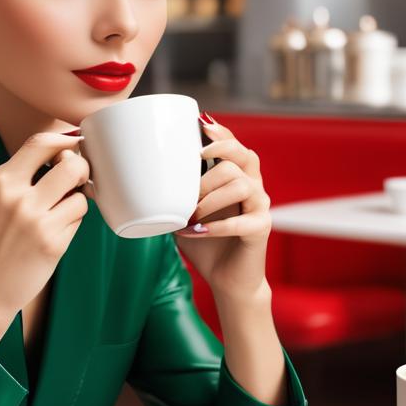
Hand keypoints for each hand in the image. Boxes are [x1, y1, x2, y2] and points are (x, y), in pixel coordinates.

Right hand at [0, 133, 89, 346]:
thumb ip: (26, 176)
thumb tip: (69, 154)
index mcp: (0, 180)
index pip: (41, 141)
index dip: (66, 140)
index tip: (75, 146)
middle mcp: (16, 196)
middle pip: (71, 163)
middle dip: (81, 170)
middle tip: (75, 183)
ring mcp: (35, 220)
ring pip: (81, 194)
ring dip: (78, 202)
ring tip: (59, 214)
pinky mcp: (51, 243)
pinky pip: (79, 219)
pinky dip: (73, 223)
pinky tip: (55, 234)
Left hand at [173, 116, 271, 298]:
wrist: (227, 279)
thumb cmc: (206, 243)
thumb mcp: (186, 213)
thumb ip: (176, 195)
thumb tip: (143, 179)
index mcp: (238, 177)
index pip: (235, 146)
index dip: (222, 135)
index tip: (201, 126)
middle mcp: (253, 186)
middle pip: (239, 159)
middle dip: (207, 174)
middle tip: (187, 193)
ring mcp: (260, 206)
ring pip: (240, 185)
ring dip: (209, 200)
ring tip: (190, 217)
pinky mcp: (262, 228)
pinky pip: (241, 220)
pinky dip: (216, 226)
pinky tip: (197, 232)